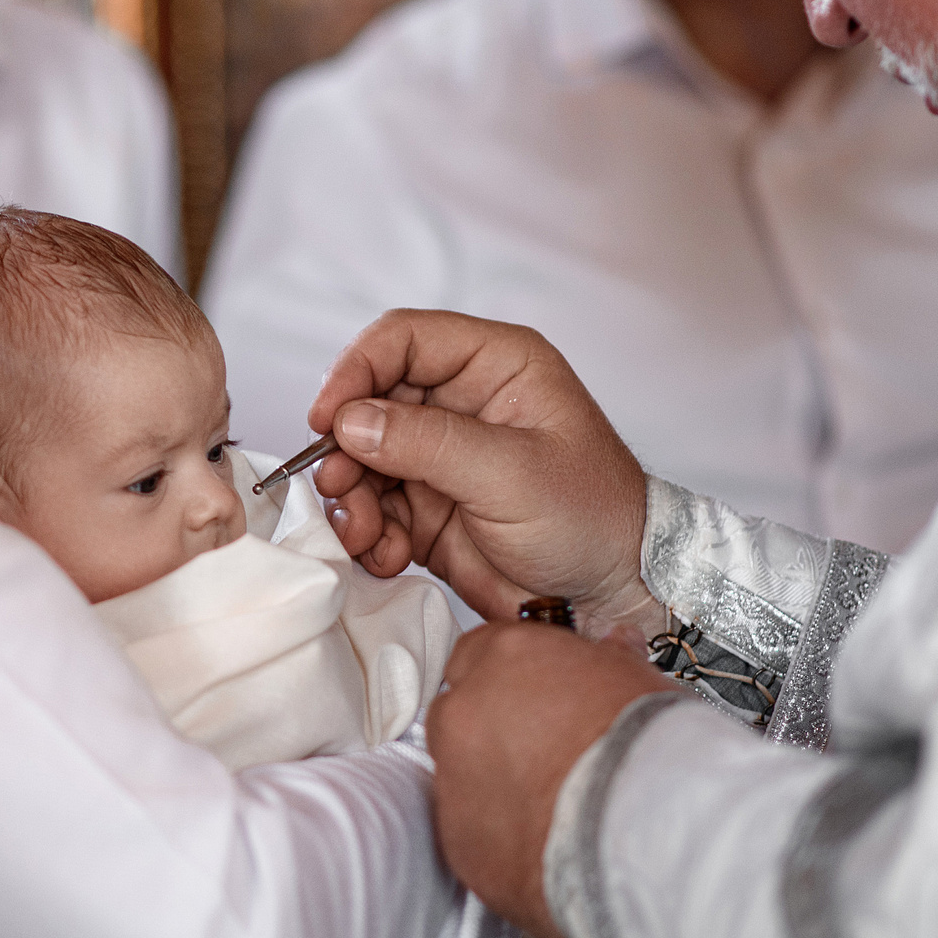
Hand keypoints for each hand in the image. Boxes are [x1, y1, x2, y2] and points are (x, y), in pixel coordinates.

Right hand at [306, 310, 665, 642]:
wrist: (610, 597)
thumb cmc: (591, 519)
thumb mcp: (512, 474)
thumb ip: (429, 443)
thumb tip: (350, 422)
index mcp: (495, 365)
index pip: (403, 340)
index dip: (357, 370)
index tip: (327, 418)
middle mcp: (461, 402)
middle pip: (370, 400)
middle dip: (347, 448)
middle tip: (340, 487)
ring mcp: (440, 456)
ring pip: (362, 458)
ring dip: (353, 499)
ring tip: (366, 535)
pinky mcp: (426, 507)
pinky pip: (372, 507)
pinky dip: (369, 533)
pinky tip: (389, 556)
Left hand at [426, 624, 676, 937]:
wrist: (648, 831)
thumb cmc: (652, 752)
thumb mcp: (641, 683)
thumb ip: (610, 661)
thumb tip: (616, 648)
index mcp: (506, 656)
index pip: (481, 652)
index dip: (510, 681)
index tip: (534, 702)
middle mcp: (465, 711)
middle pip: (459, 714)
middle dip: (492, 734)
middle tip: (543, 758)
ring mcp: (452, 778)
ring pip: (459, 778)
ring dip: (493, 789)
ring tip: (551, 809)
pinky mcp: (459, 843)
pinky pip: (470, 836)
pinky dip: (498, 840)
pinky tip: (544, 845)